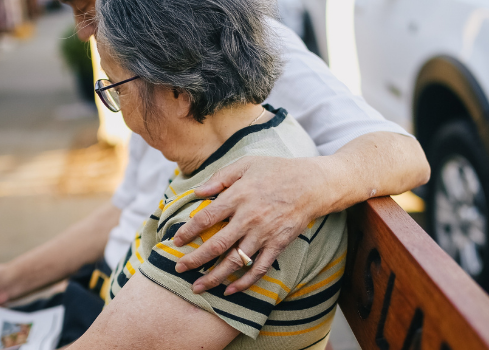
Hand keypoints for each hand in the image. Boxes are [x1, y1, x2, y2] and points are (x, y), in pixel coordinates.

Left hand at [171, 156, 330, 294]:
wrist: (312, 184)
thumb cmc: (277, 170)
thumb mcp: (246, 164)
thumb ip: (220, 178)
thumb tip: (197, 192)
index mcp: (238, 196)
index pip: (206, 218)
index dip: (188, 232)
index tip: (176, 241)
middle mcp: (249, 218)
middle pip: (216, 245)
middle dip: (195, 260)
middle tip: (179, 269)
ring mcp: (264, 234)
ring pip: (235, 262)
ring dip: (214, 277)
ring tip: (198, 288)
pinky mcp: (278, 245)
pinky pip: (260, 268)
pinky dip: (245, 282)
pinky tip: (230, 290)